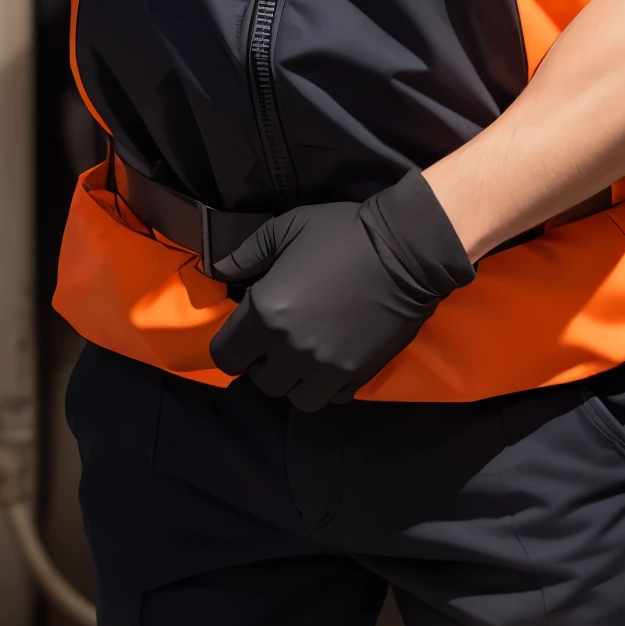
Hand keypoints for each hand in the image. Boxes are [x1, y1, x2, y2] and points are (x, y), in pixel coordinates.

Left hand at [209, 171, 474, 409]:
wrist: (404, 249)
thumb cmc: (341, 233)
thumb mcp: (286, 228)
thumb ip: (247, 253)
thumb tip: (219, 270)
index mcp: (266, 312)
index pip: (225, 355)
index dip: (231, 345)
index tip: (245, 331)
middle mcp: (290, 349)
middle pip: (261, 381)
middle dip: (265, 361)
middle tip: (279, 337)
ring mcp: (326, 367)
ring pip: (295, 397)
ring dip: (295, 379)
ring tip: (305, 354)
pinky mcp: (357, 374)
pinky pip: (331, 397)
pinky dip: (327, 384)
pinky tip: (333, 358)